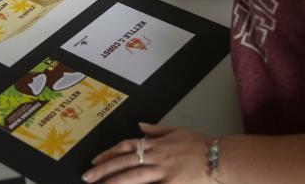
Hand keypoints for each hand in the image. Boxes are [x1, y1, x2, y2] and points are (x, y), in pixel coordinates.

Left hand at [83, 122, 210, 182]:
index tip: (96, 160)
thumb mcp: (176, 131)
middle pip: (124, 163)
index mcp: (155, 143)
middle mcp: (155, 157)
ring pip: (132, 177)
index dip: (109, 153)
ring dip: (114, 182)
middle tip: (87, 176)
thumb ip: (156, 130)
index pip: (126, 147)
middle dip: (104, 170)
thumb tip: (140, 126)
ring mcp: (162, 172)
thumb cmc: (199, 145)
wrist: (217, 158)